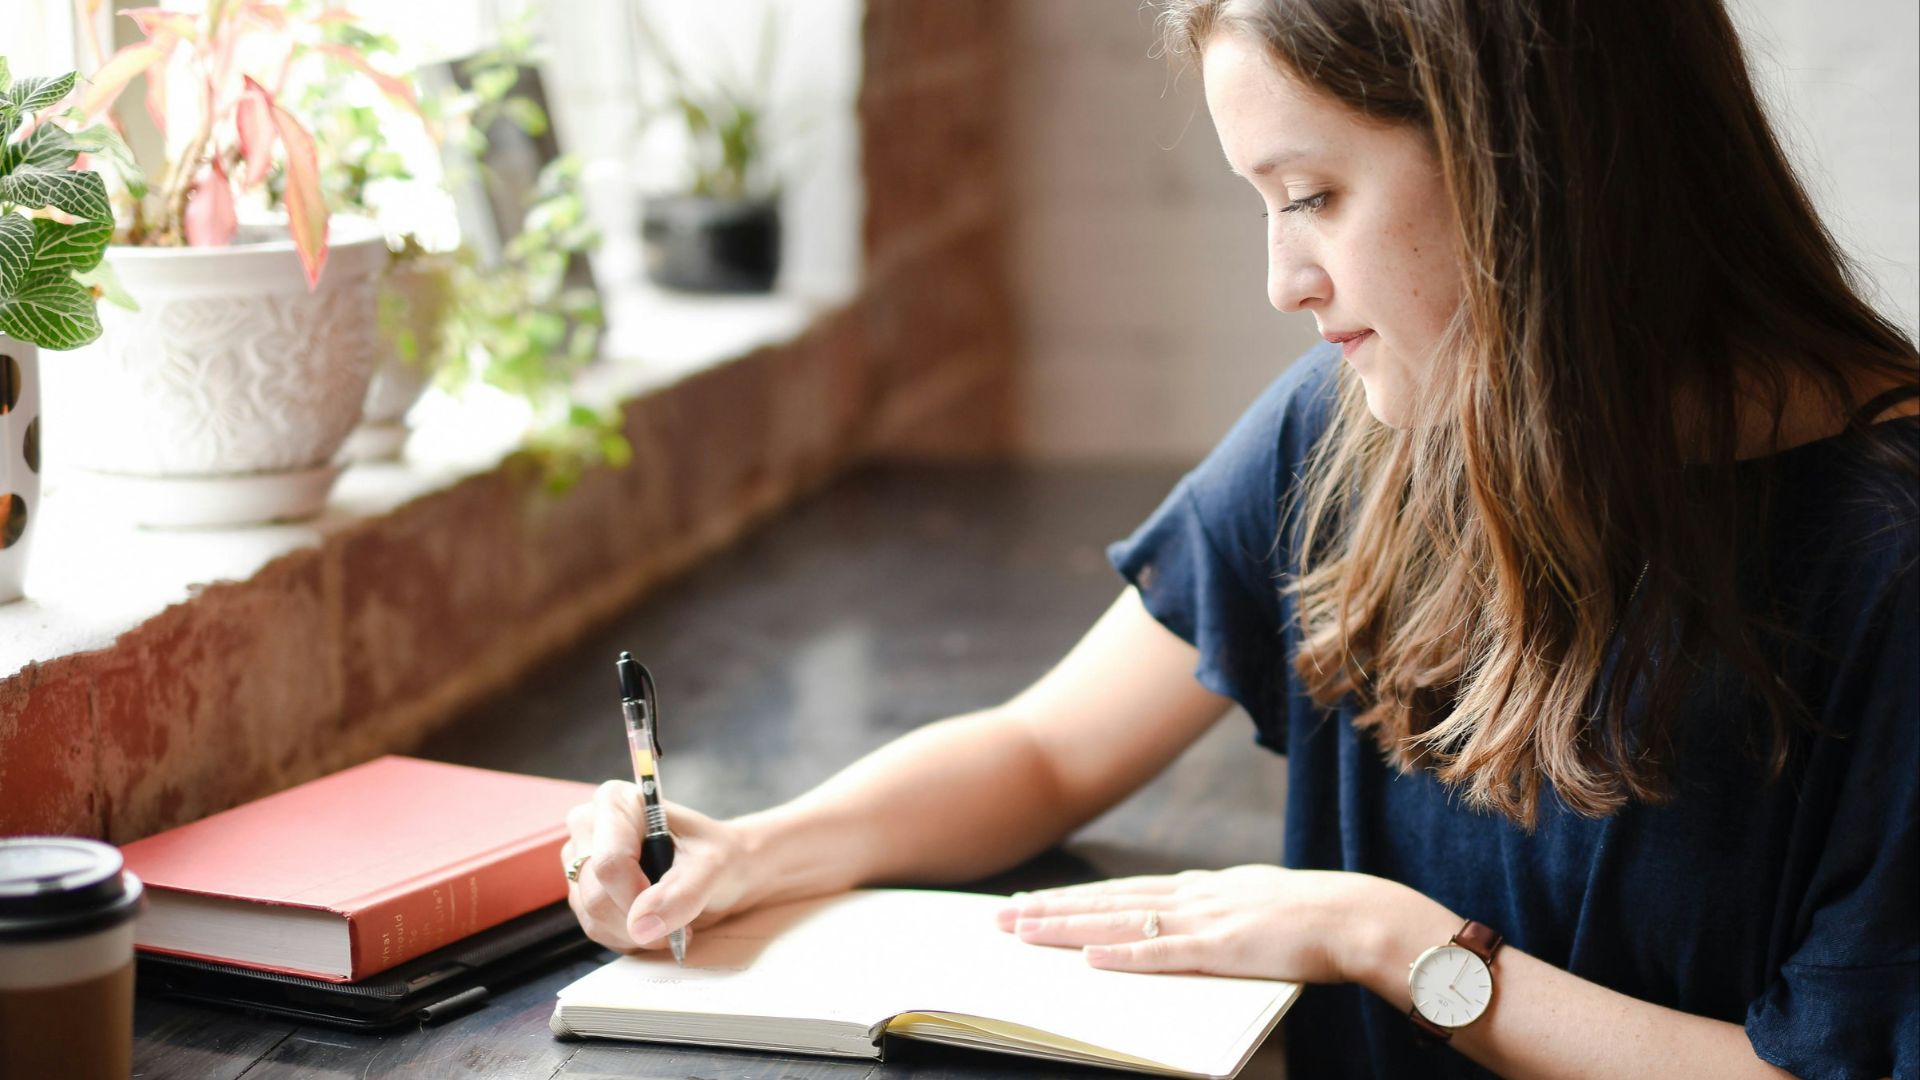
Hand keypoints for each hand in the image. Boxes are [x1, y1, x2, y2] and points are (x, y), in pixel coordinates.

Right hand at [561, 781, 752, 953]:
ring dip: (637, 932)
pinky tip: (653, 922)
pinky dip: (629, 937)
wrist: (724, 871)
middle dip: (641, 920)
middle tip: (679, 919)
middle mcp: (589, 826)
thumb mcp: (714, 867)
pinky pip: (596, 929)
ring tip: (670, 918)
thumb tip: (642, 924)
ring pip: (594, 918)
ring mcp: (580, 861)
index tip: (672, 906)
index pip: (609, 862)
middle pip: (597, 895)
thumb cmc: (719, 856)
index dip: (637, 895)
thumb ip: (682, 892)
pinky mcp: (582, 891)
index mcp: (616, 802)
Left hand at [994, 865, 1420, 982]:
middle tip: (1001, 917)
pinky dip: (1122, 954)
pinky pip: (1163, 953)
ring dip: (1068, 927)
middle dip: (1051, 908)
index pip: (1123, 890)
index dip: (1074, 897)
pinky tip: (1088, 956)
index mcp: (1202, 887)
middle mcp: (1194, 896)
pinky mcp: (1222, 948)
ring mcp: (1205, 919)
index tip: (1032, 902)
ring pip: (1121, 921)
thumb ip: (1218, 914)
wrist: (1359, 917)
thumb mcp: (1255, 905)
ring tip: (1023, 931)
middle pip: (1107, 901)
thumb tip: (1187, 925)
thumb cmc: (1315, 920)